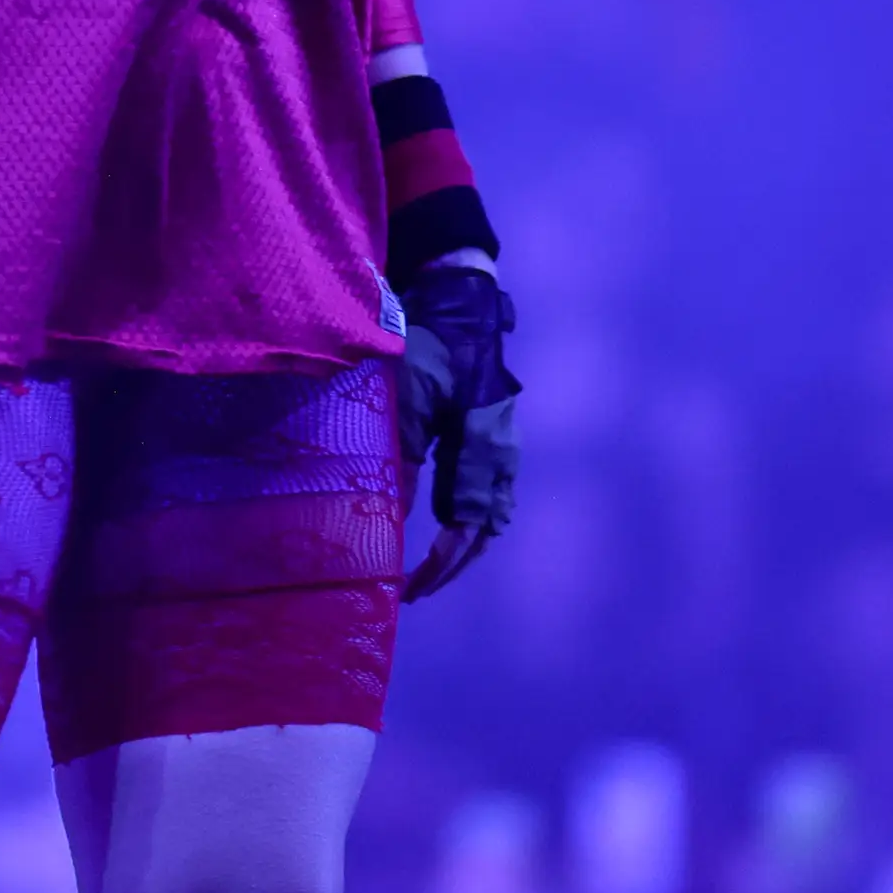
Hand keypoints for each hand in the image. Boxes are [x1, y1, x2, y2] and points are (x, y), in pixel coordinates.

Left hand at [393, 261, 520, 601]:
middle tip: (414, 587)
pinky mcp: (491, 440)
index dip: (442, 560)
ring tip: (425, 567)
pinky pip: (483, 494)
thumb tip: (390, 518)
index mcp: (486, 447)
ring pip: (488, 514)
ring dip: (461, 545)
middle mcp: (502, 455)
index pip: (468, 522)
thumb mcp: (409, 401)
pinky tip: (436, 526)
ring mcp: (501, 447)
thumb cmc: (432, 348)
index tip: (411, 585)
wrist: (461, 305)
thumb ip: (401, 459)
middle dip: (453, 563)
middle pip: (485, 527)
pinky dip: (462, 519)